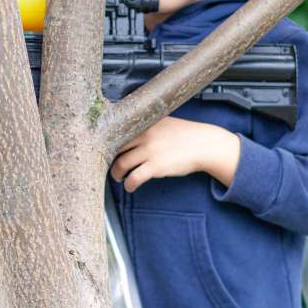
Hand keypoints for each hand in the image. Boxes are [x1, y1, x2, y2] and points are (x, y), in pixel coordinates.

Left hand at [110, 117, 239, 191]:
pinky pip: (134, 178)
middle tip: (109, 164)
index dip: (108, 141)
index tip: (104, 148)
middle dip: (108, 158)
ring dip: (116, 174)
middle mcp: (144, 135)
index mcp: (144, 123)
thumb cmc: (185, 134)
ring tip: (118, 177)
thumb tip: (129, 130)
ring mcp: (149, 151)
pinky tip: (130, 186)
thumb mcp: (163, 121)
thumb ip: (146, 124)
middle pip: (115, 147)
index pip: (118, 130)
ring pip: (121, 164)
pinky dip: (129, 184)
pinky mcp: (156, 167)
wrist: (204, 144)